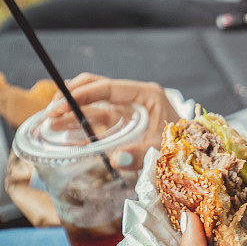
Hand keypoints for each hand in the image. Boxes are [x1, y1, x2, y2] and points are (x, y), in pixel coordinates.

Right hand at [47, 73, 178, 169]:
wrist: (196, 153)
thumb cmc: (183, 146)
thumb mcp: (163, 148)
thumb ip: (141, 153)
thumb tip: (117, 158)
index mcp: (147, 95)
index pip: (108, 87)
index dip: (82, 95)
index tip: (59, 107)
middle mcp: (136, 97)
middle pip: (97, 87)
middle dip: (71, 97)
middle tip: (51, 113)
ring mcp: (130, 109)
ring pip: (94, 103)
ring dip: (72, 111)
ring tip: (50, 124)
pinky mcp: (125, 122)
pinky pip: (98, 118)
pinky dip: (81, 123)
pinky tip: (65, 132)